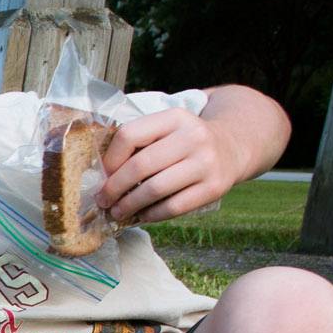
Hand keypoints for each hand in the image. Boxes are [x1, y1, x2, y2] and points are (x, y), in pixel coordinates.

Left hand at [98, 106, 237, 225]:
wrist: (233, 146)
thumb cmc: (185, 143)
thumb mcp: (166, 130)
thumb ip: (138, 144)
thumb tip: (100, 176)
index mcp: (175, 118)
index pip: (129, 135)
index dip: (109, 160)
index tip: (101, 176)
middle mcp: (193, 137)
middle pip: (139, 166)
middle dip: (114, 188)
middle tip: (103, 200)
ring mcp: (206, 162)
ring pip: (154, 189)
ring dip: (129, 205)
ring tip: (118, 211)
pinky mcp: (214, 187)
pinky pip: (173, 207)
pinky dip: (151, 215)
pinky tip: (143, 215)